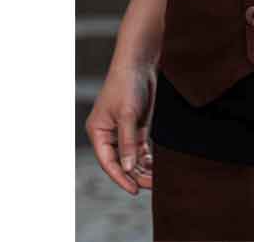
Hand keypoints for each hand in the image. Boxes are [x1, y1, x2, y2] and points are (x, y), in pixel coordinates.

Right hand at [85, 63, 155, 194]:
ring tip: (155, 180)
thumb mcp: (128, 114)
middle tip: (150, 186)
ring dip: (142, 168)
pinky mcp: (138, 126)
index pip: (108, 161)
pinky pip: (141, 148)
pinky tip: (155, 167)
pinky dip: (148, 157)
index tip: (133, 190)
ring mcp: (124, 131)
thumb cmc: (127, 84)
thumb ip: (128, 142)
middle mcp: (109, 134)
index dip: (120, 177)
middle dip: (134, 175)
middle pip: (121, 162)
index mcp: (98, 132)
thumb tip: (129, 168)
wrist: (141, 64)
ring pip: (132, 157)